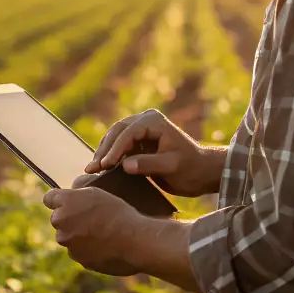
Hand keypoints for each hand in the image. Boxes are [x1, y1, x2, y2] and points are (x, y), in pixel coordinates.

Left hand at [42, 186, 145, 275]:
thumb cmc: (118, 212)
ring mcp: (69, 244)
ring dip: (79, 236)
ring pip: (69, 238)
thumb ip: (76, 194)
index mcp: (64, 203)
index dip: (58, 200)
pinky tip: (106, 244)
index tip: (67, 202)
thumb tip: (66, 197)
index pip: (49, 198)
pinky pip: (81, 252)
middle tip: (92, 218)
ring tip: (102, 232)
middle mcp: (61, 224)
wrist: (135, 240)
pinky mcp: (80, 260)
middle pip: (59, 220)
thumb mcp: (97, 192)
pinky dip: (89, 249)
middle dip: (70, 219)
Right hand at [85, 108, 224, 197]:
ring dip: (103, 153)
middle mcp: (145, 120)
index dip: (115, 149)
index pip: (128, 132)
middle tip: (93, 168)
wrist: (202, 172)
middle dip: (104, 150)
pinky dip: (109, 156)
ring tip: (92, 170)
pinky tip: (100, 169)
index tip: (105, 165)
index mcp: (154, 121)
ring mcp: (140, 129)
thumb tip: (124, 165)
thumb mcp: (171, 167)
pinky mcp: (138, 141)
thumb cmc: (191, 168)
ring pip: (114, 137)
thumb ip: (148, 164)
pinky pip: (119, 145)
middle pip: (117, 132)